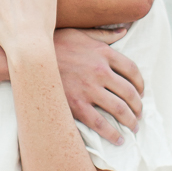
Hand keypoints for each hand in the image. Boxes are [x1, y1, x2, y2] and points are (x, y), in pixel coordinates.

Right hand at [53, 28, 144, 144]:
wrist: (30, 56)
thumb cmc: (55, 43)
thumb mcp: (81, 33)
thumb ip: (105, 34)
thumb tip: (124, 30)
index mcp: (104, 53)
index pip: (132, 71)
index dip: (140, 84)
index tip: (141, 92)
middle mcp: (100, 71)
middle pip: (130, 93)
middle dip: (138, 106)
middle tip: (139, 114)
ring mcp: (89, 89)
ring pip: (120, 109)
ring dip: (131, 121)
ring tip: (133, 128)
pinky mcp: (76, 105)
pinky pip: (101, 123)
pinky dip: (113, 134)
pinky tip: (118, 140)